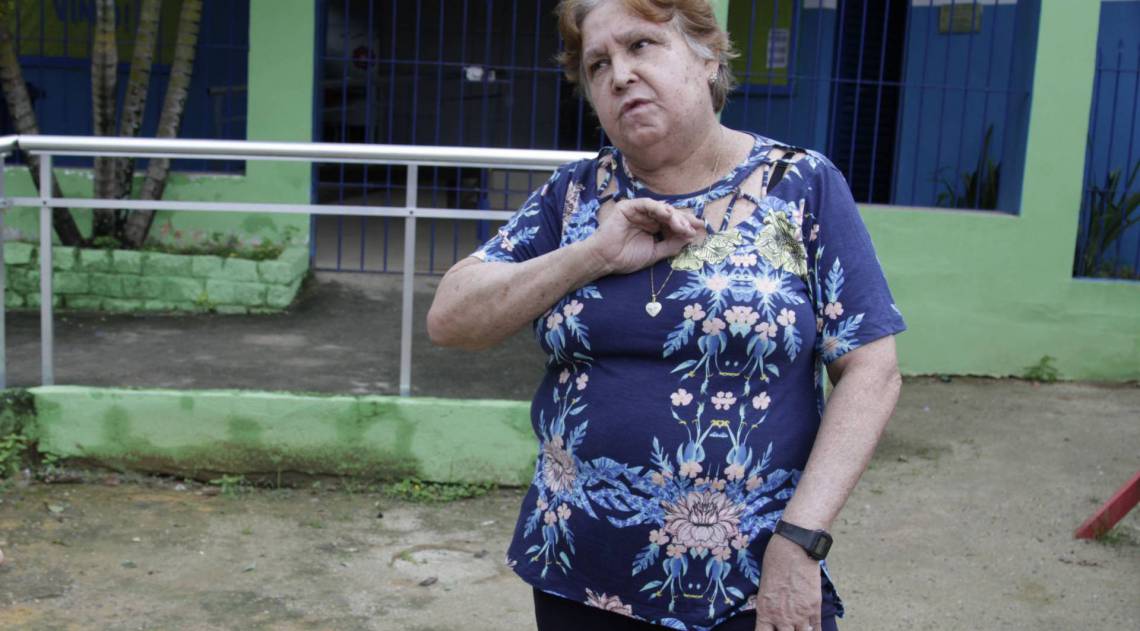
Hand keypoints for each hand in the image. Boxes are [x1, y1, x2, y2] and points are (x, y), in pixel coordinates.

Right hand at [587, 198, 702, 274]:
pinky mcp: (629, 207)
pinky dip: (658, 208)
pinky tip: (668, 215)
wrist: (605, 260)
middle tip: (694, 227)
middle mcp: (647, 217)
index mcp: (653, 227)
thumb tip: (689, 237)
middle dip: (684, 220)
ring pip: (661, 208)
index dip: (686, 225)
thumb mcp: (655, 254)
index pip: (673, 223)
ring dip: (673, 216)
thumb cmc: (626, 258)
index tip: (700, 228)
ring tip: (682, 226)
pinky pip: (647, 204)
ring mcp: (638, 211)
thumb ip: (671, 245)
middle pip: (670, 214)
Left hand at [753, 534, 821, 630]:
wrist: (794, 548)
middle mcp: (782, 617)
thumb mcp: (764, 588)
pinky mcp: (814, 607)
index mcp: (765, 611)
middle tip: (786, 628)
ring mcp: (800, 614)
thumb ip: (768, 607)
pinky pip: (817, 628)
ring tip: (799, 628)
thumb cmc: (775, 562)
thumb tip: (773, 618)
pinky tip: (813, 630)